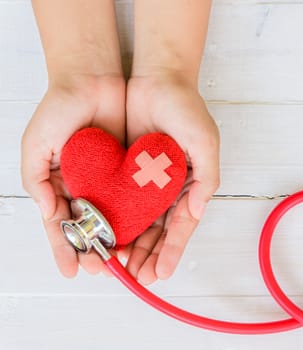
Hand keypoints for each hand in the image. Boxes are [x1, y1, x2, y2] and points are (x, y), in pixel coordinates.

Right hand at [21, 76, 125, 277]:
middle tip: (102, 269)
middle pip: (88, 228)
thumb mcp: (36, 144)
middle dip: (93, 251)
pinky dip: (134, 218)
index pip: (60, 225)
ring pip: (112, 219)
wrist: (92, 79)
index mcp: (57, 184)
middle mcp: (83, 187)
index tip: (72, 270)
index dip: (65, 249)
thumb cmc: (58, 108)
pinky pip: (132, 198)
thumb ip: (35, 179)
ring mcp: (106, 180)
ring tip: (122, 261)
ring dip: (115, 241)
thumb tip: (48, 213)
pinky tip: (140, 234)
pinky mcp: (127, 170)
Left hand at [125, 75, 219, 283]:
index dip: (172, 250)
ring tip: (121, 268)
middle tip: (137, 278)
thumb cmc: (186, 108)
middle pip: (160, 230)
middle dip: (150, 256)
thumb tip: (198, 211)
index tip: (160, 273)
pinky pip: (121, 203)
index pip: (183, 225)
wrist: (157, 79)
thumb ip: (206, 177)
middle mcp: (170, 188)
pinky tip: (108, 238)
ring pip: (140, 222)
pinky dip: (116, 222)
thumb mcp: (204, 141)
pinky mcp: (127, 173)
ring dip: (132, 246)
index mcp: (191, 184)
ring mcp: (148, 183)